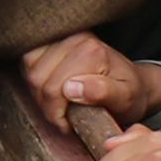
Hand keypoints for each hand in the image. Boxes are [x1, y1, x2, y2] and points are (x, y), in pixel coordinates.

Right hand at [18, 32, 160, 127]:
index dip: (56, 113)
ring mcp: (61, 36)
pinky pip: (27, 59)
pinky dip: (34, 77)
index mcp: (92, 52)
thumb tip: (71, 88)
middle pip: (37, 79)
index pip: (53, 89)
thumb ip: (103, 93)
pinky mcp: (51, 39)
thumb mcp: (127, 99)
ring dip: (39, 92)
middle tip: (63, 116)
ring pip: (29, 70)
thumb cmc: (130, 93)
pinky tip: (51, 85)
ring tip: (59, 102)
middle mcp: (75, 38)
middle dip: (46, 104)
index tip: (67, 124)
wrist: (134, 81)